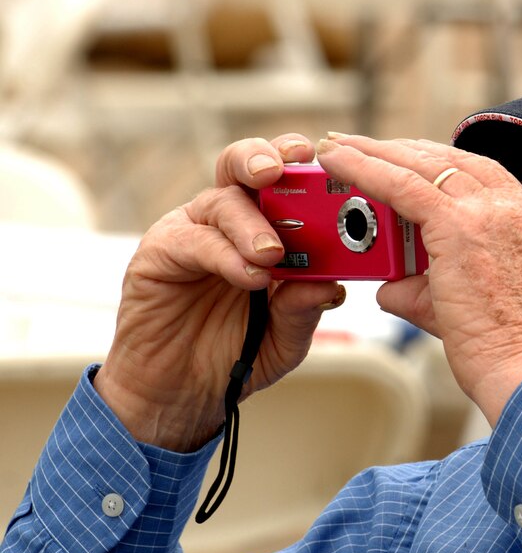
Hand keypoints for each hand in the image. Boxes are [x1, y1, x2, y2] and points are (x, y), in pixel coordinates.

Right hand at [94, 135, 343, 450]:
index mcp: (266, 226)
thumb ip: (305, 309)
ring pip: (221, 202)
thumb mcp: (286, 338)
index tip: (322, 159)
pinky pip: (192, 241)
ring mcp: (191, 232)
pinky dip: (224, 255)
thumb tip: (332, 286)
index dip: (303, 164)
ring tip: (272, 254)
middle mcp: (228, 220)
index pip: (285, 181)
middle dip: (265, 159)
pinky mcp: (158, 254)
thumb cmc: (238, 353)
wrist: (182, 393)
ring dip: (251, 224)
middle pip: (243, 167)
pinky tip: (248, 276)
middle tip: (282, 170)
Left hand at [316, 135, 521, 425]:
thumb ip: (427, 289)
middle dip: (404, 150)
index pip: (483, 178)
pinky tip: (336, 161)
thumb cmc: (508, 356)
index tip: (409, 162)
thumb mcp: (476, 306)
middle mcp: (520, 208)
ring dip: (378, 152)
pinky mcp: (461, 225)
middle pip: (454, 161)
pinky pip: (403, 184)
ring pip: (426, 164)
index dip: (441, 168)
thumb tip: (388, 287)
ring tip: (339, 148)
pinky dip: (365, 168)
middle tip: (364, 146)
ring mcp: (495, 211)